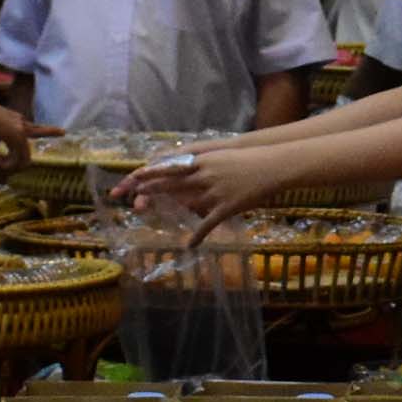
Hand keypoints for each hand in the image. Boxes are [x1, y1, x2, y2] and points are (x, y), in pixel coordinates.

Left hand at [115, 145, 274, 228]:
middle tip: (128, 193)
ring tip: (144, 211)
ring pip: (184, 201)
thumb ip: (204, 161)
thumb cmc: (249, 158)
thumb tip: (190, 163)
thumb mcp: (223, 155)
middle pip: (170, 182)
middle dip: (147, 188)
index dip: (149, 172)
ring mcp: (215, 191)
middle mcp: (204, 175)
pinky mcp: (227, 206)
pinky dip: (197, 235)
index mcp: (203, 161)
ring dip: (164, 206)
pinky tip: (189, 245)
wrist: (273, 165)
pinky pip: (208, 223)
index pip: (170, 166)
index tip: (132, 176)